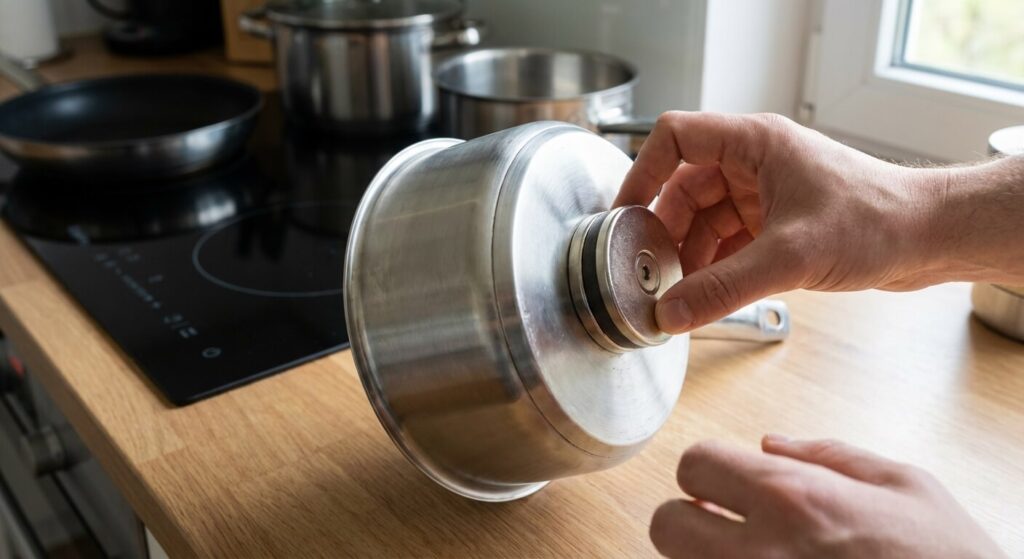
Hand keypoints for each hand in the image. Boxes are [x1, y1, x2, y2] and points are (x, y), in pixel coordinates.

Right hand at [615, 112, 1023, 333]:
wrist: (929, 238)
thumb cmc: (878, 219)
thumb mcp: (790, 255)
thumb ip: (723, 287)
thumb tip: (671, 313)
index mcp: (754, 144)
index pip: (675, 139)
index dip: (642, 172)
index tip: (624, 215)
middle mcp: (755, 164)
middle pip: (684, 190)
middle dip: (667, 233)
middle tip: (653, 273)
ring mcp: (765, 194)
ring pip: (704, 221)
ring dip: (691, 258)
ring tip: (683, 295)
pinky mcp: (777, 224)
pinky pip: (728, 243)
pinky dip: (715, 268)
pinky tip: (710, 297)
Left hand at [650, 436, 1006, 558]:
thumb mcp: (903, 485)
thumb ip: (828, 454)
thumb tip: (769, 443)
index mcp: (793, 499)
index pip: (692, 464)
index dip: (706, 469)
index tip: (721, 481)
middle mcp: (762, 553)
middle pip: (665, 526)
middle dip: (688, 519)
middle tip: (721, 522)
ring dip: (706, 556)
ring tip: (752, 552)